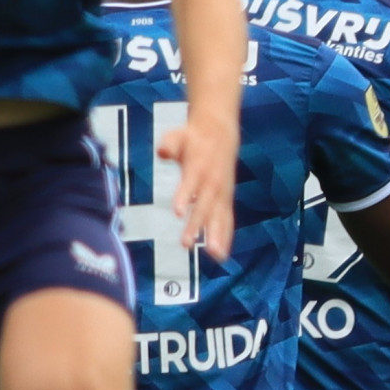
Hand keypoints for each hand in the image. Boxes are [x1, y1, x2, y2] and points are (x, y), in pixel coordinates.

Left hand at [157, 105, 237, 258]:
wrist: (220, 133)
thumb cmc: (193, 138)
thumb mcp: (178, 135)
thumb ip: (169, 144)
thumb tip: (162, 151)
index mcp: (198, 167)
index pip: (190, 184)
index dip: (185, 196)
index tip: (178, 212)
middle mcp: (212, 183)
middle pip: (204, 207)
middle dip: (196, 225)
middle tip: (186, 244)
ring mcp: (221, 193)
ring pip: (219, 217)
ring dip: (217, 236)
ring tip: (214, 256)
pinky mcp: (225, 200)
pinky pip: (226, 220)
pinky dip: (225, 237)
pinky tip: (220, 256)